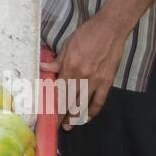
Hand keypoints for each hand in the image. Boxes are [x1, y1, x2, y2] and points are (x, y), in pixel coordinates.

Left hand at [40, 13, 126, 127]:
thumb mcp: (68, 44)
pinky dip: (93, 110)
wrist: (111, 29)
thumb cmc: (87, 33)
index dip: (53, 104)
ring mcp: (96, 81)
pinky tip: (88, 117)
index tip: (48, 114)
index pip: (58, 91)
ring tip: (69, 126)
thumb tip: (43, 67)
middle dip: (62, 115)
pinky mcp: (107, 81)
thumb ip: (57, 60)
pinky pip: (100, 100)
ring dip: (76, 117)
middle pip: (69, 100)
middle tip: (56, 126)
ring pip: (83, 104)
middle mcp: (82, 77)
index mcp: (70, 67)